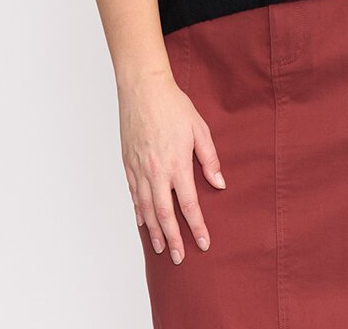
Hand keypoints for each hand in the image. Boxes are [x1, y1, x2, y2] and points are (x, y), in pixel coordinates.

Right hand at [119, 73, 225, 264]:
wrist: (143, 89)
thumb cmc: (173, 106)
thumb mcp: (199, 129)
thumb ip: (209, 159)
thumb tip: (219, 184)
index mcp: (177, 164)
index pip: (188, 204)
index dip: (197, 226)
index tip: (203, 243)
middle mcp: (156, 172)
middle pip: (165, 214)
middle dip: (173, 239)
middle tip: (180, 258)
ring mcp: (139, 169)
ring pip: (146, 209)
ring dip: (154, 231)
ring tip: (161, 249)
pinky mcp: (128, 163)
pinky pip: (133, 194)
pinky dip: (138, 211)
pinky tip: (142, 222)